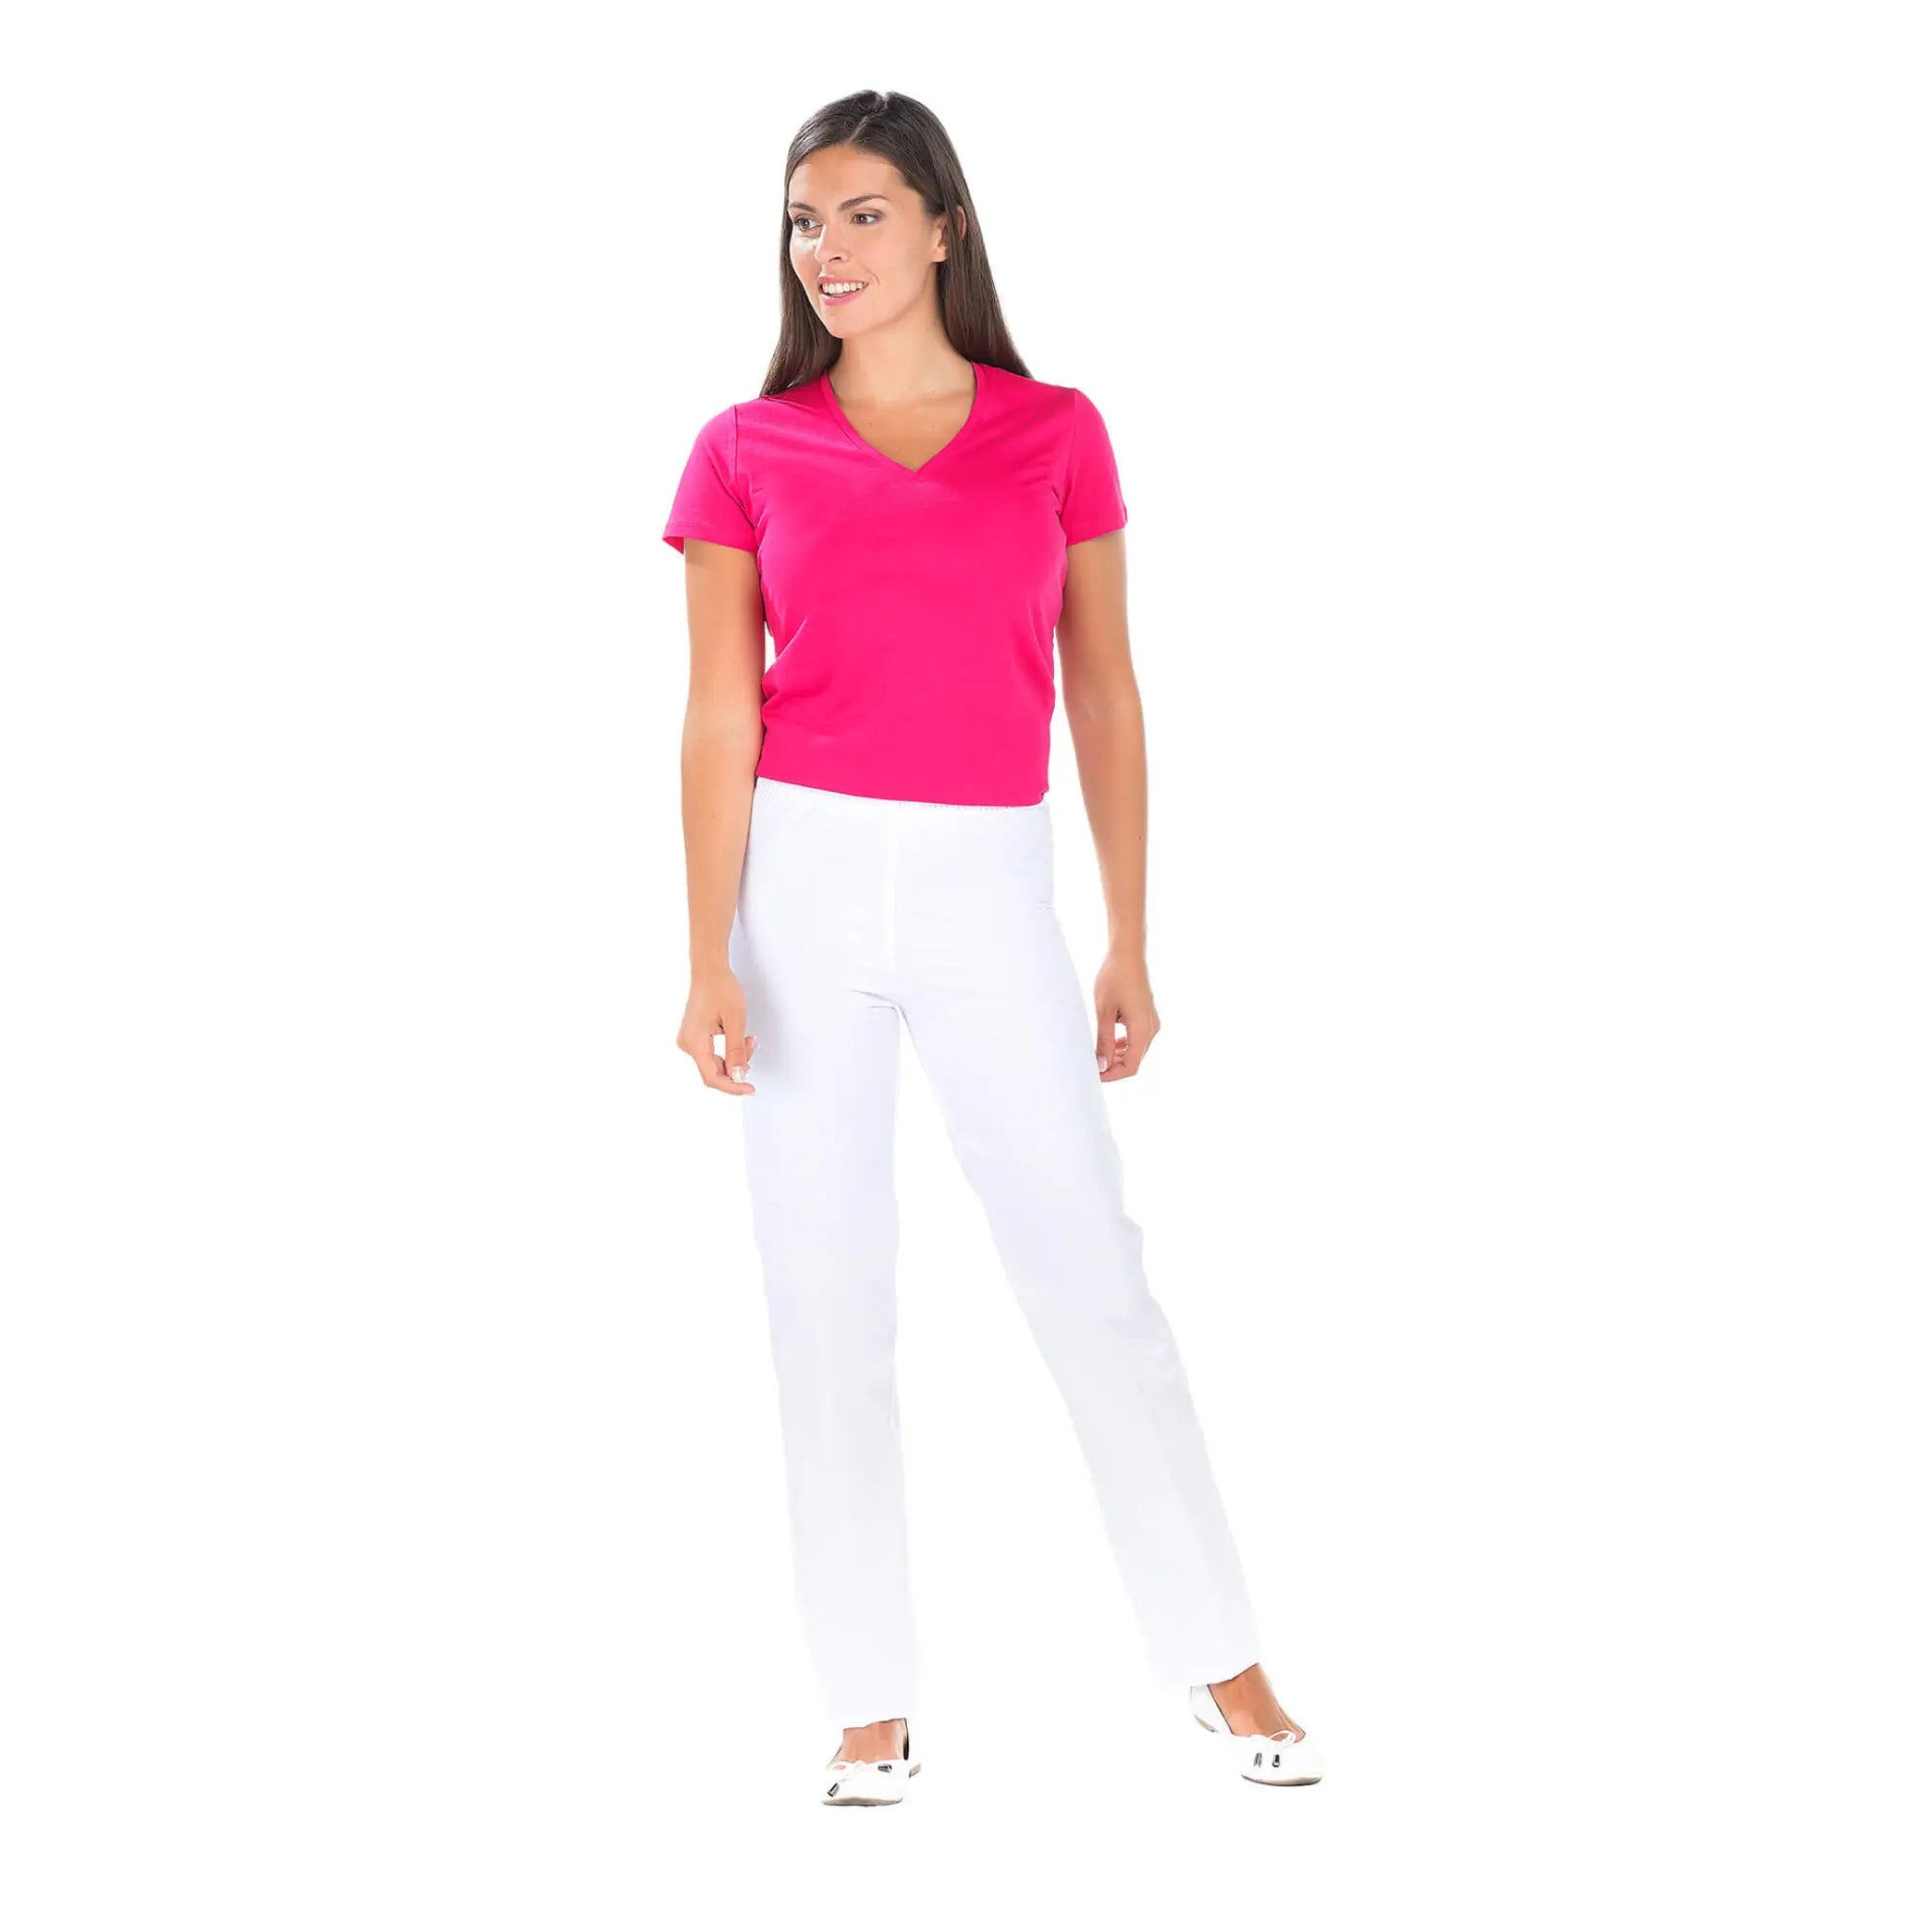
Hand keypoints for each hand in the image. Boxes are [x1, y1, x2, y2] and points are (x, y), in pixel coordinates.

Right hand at [678, 968, 757, 1094]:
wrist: (709, 970)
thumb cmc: (720, 988)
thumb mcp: (736, 1021)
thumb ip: (737, 1052)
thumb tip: (739, 1076)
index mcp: (694, 1042)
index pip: (713, 1077)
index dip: (733, 1086)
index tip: (749, 1088)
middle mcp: (687, 1044)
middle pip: (714, 1071)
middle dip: (737, 1066)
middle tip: (752, 1047)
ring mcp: (688, 1040)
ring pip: (714, 1063)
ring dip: (734, 1057)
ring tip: (748, 1038)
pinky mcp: (693, 1036)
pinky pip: (711, 1053)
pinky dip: (727, 1050)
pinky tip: (738, 1038)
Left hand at [1094, 949, 1158, 1079]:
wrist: (1127, 954)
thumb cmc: (1114, 978)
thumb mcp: (1104, 1012)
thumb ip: (1103, 1041)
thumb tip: (1101, 1065)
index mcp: (1143, 1030)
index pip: (1131, 1066)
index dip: (1112, 1075)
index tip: (1094, 1074)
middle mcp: (1151, 1029)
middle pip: (1134, 1060)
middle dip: (1113, 1066)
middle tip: (1091, 1064)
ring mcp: (1151, 1022)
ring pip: (1135, 1050)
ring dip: (1117, 1055)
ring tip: (1096, 1052)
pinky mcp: (1147, 1015)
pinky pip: (1136, 1038)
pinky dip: (1122, 1044)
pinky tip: (1106, 1039)